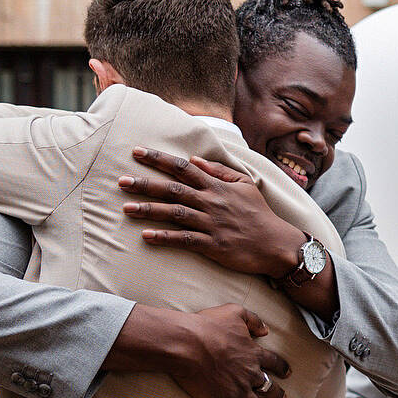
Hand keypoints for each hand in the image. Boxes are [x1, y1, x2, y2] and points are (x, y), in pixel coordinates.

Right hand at [112, 303, 288, 397]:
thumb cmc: (208, 326)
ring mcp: (239, 390)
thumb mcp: (234, 312)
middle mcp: (250, 374)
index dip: (282, 368)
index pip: (274, 362)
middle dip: (277, 395)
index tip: (287, 373)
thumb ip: (253, 320)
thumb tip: (265, 329)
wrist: (188, 345)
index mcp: (253, 354)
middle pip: (269, 387)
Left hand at [121, 149, 294, 278]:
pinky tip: (147, 236)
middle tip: (121, 180)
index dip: (159, 159)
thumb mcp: (245, 184)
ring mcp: (211, 224)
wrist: (276, 243)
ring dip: (149, 210)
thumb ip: (219, 171)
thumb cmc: (259, 213)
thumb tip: (195, 160)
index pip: (183, 168)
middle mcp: (211, 202)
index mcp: (216, 186)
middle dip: (145, 184)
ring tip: (126, 207)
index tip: (137, 152)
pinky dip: (165, 238)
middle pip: (172, 189)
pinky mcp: (213, 245)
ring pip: (174, 213)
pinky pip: (184, 239)